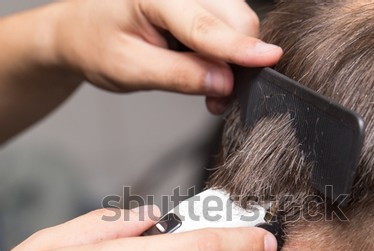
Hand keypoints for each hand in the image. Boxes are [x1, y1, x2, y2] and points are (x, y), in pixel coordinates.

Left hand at [50, 0, 282, 112]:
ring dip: (234, 58)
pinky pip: (227, 25)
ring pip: (236, 20)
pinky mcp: (197, 3)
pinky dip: (226, 52)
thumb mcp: (132, 69)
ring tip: (211, 89)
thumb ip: (180, 75)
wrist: (83, 31)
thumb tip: (225, 82)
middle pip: (234, 16)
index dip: (238, 47)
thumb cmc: (97, 46)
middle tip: (220, 98)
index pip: (204, 24)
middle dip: (239, 59)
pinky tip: (210, 71)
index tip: (269, 60)